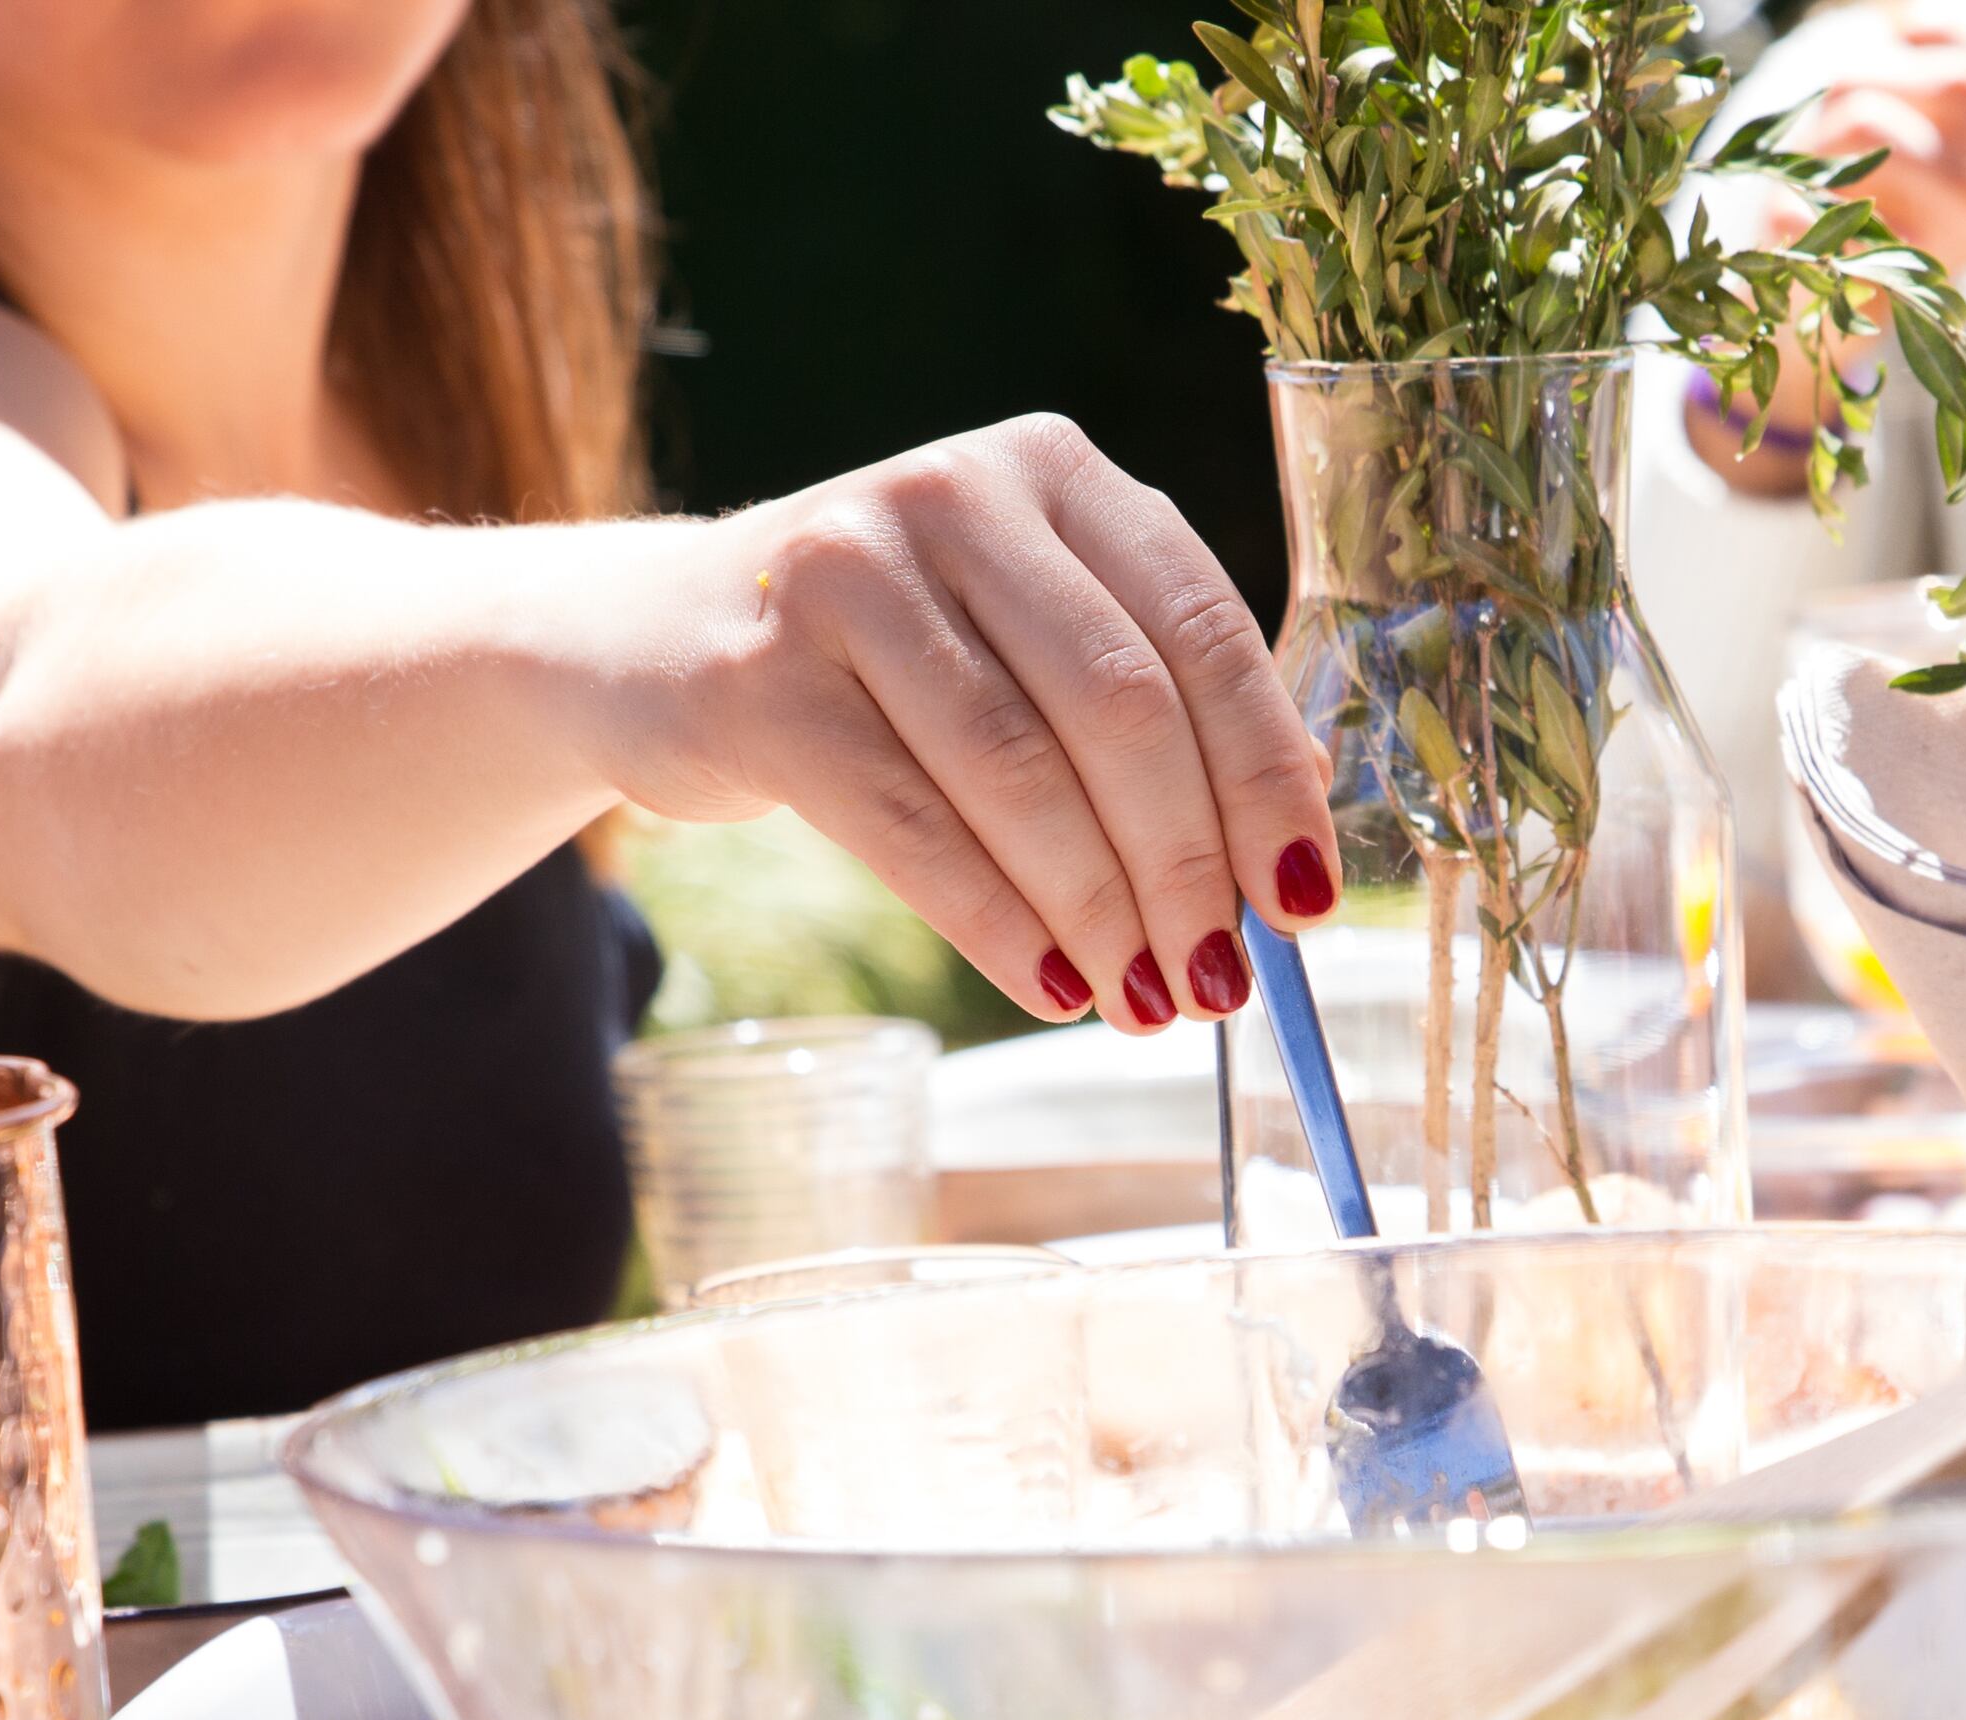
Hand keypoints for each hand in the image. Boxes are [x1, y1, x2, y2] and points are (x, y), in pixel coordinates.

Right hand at [633, 416, 1332, 1034]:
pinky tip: (1052, 984)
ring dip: (1099, 913)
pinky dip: (997, 923)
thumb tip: (1299, 833)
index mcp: (1057, 470)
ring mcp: (846, 571)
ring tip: (1146, 1002)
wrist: (662, 640)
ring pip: (1018, 774)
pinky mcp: (763, 675)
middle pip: (1120, 705)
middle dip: (1187, 865)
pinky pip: (910, 826)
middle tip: (1220, 981)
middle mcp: (956, 494)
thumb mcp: (1032, 637)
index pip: (1202, 630)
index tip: (1303, 902)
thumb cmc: (897, 659)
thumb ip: (1161, 701)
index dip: (1265, 779)